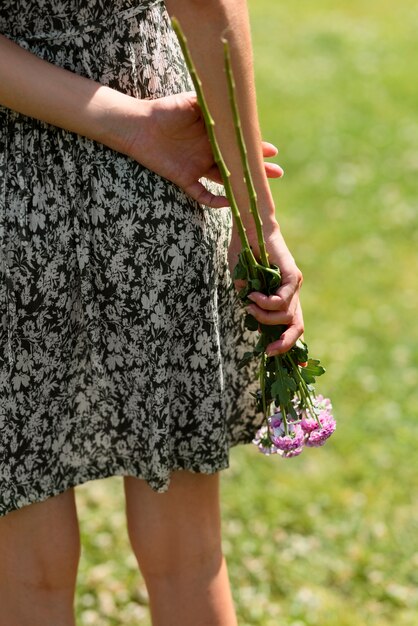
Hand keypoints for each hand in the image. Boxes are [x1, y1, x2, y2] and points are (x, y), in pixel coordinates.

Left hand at [126, 92, 282, 206]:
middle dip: (257, 169)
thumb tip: (235, 100)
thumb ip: (213, 103)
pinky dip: (216, 200)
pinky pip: (203, 195)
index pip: (239, 144)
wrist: (138, 124)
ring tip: (258, 188)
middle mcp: (208, 152)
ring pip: (225, 180)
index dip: (256, 148)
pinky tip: (229, 201)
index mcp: (213, 135)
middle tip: (277, 173)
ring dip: (242, 184)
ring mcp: (197, 167)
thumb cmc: (164, 109)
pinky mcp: (184, 179)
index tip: (272, 151)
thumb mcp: (192, 101)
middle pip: (238, 164)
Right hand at [228, 222, 303, 355]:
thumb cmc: (245, 254)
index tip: (274, 357)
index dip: (287, 344)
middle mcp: (291, 294)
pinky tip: (254, 295)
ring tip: (250, 303)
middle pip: (297, 327)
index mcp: (282, 298)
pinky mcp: (293, 276)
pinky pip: (282, 300)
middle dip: (285, 344)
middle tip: (269, 352)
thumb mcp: (244, 285)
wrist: (251, 228)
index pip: (290, 326)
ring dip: (264, 315)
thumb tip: (252, 319)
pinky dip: (266, 302)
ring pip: (285, 315)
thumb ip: (249, 302)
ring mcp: (294, 285)